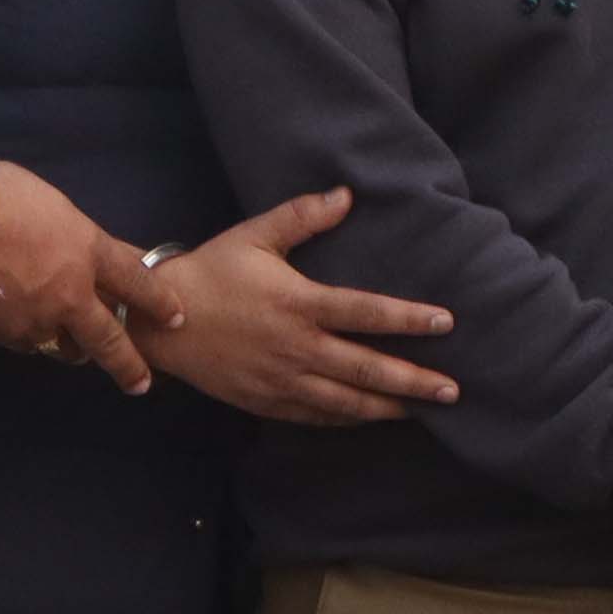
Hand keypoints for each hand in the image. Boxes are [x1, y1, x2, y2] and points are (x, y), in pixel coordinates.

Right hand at [0, 155, 160, 393]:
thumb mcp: (46, 202)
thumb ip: (65, 231)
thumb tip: (65, 242)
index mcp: (86, 249)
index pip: (136, 280)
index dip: (159, 301)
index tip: (177, 317)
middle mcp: (69, 292)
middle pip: (109, 339)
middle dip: (128, 364)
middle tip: (142, 383)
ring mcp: (35, 318)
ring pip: (61, 344)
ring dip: (67, 344)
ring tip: (68, 344)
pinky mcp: (1, 333)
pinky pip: (21, 339)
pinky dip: (23, 332)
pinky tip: (11, 316)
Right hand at [145, 186, 456, 425]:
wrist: (158, 322)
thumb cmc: (210, 272)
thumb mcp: (254, 236)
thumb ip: (302, 216)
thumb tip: (346, 194)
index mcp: (299, 304)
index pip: (367, 313)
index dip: (410, 319)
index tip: (447, 322)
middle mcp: (297, 347)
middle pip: (368, 369)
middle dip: (415, 381)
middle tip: (453, 390)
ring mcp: (282, 380)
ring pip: (347, 402)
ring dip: (389, 408)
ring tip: (425, 412)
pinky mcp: (268, 401)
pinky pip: (317, 416)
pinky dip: (349, 419)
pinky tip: (373, 418)